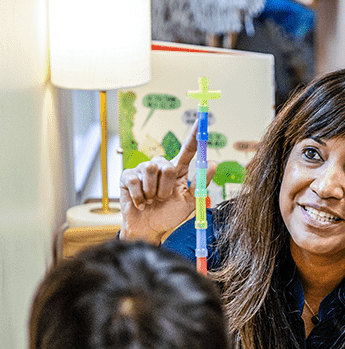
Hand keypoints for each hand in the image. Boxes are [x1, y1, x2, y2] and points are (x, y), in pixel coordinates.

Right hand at [118, 122, 216, 243]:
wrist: (149, 228)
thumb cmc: (170, 214)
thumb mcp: (190, 201)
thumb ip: (200, 183)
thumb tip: (212, 163)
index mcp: (179, 170)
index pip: (188, 149)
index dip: (195, 134)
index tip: (202, 120)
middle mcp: (161, 166)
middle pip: (168, 165)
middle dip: (167, 188)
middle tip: (163, 198)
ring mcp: (143, 169)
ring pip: (151, 170)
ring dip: (153, 192)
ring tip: (152, 200)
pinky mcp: (127, 176)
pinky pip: (135, 181)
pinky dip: (140, 197)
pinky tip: (141, 203)